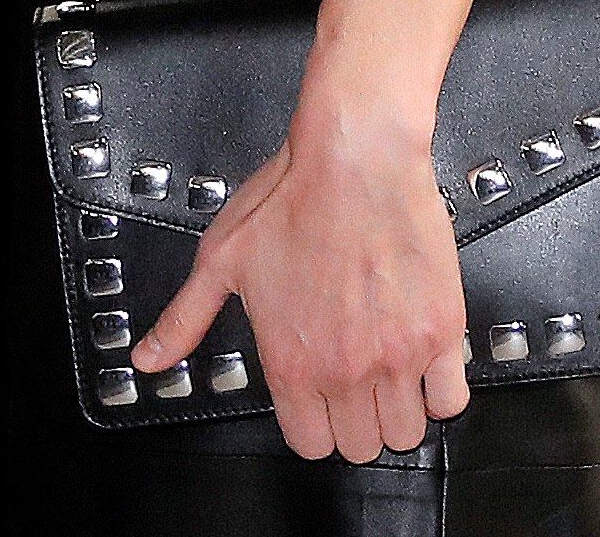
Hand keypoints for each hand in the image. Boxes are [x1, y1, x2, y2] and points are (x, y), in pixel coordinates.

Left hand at [135, 101, 468, 463]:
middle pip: (361, 444)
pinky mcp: (440, 331)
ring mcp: (396, 355)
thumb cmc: (293, 195)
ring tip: (390, 372)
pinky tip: (423, 362)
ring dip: (399, 410)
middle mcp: (343, 370)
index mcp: (290, 362)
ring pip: (406, 432)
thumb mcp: (221, 259)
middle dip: (357, 421)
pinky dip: (439, 390)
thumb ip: (185, 320)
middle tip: (357, 382)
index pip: (310, 444)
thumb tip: (149, 360)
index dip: (315, 423)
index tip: (321, 400)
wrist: (356, 154)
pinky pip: (451, 401)